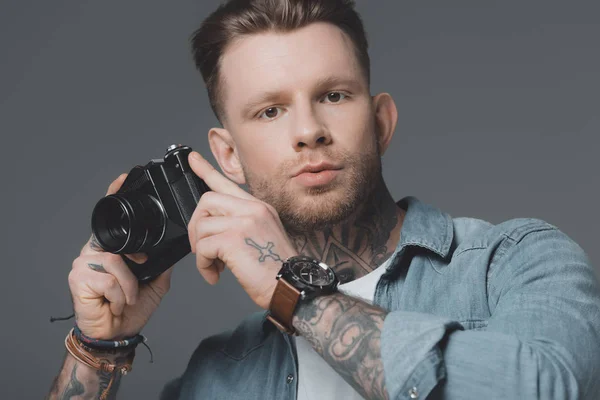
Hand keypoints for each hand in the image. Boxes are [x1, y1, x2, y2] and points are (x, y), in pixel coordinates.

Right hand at [68, 174, 173, 339]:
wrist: (117, 333)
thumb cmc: (132, 307)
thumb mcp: (156, 279)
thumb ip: (161, 260)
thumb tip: (176, 245)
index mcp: (112, 248)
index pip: (112, 220)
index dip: (115, 197)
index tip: (123, 178)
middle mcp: (94, 252)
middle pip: (115, 240)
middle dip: (132, 260)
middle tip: (140, 271)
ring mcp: (83, 264)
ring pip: (116, 261)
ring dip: (130, 285)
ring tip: (128, 296)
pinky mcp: (78, 279)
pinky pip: (108, 278)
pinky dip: (120, 293)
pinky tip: (116, 302)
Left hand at [187, 152, 297, 309]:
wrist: (291, 286)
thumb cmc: (277, 270)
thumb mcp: (262, 237)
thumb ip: (241, 225)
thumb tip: (214, 229)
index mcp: (259, 207)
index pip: (227, 183)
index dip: (206, 169)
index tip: (192, 159)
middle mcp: (253, 209)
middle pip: (206, 201)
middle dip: (195, 226)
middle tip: (201, 248)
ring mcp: (243, 222)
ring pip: (201, 226)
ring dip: (200, 252)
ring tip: (214, 266)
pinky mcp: (233, 239)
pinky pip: (202, 247)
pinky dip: (203, 265)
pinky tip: (214, 274)